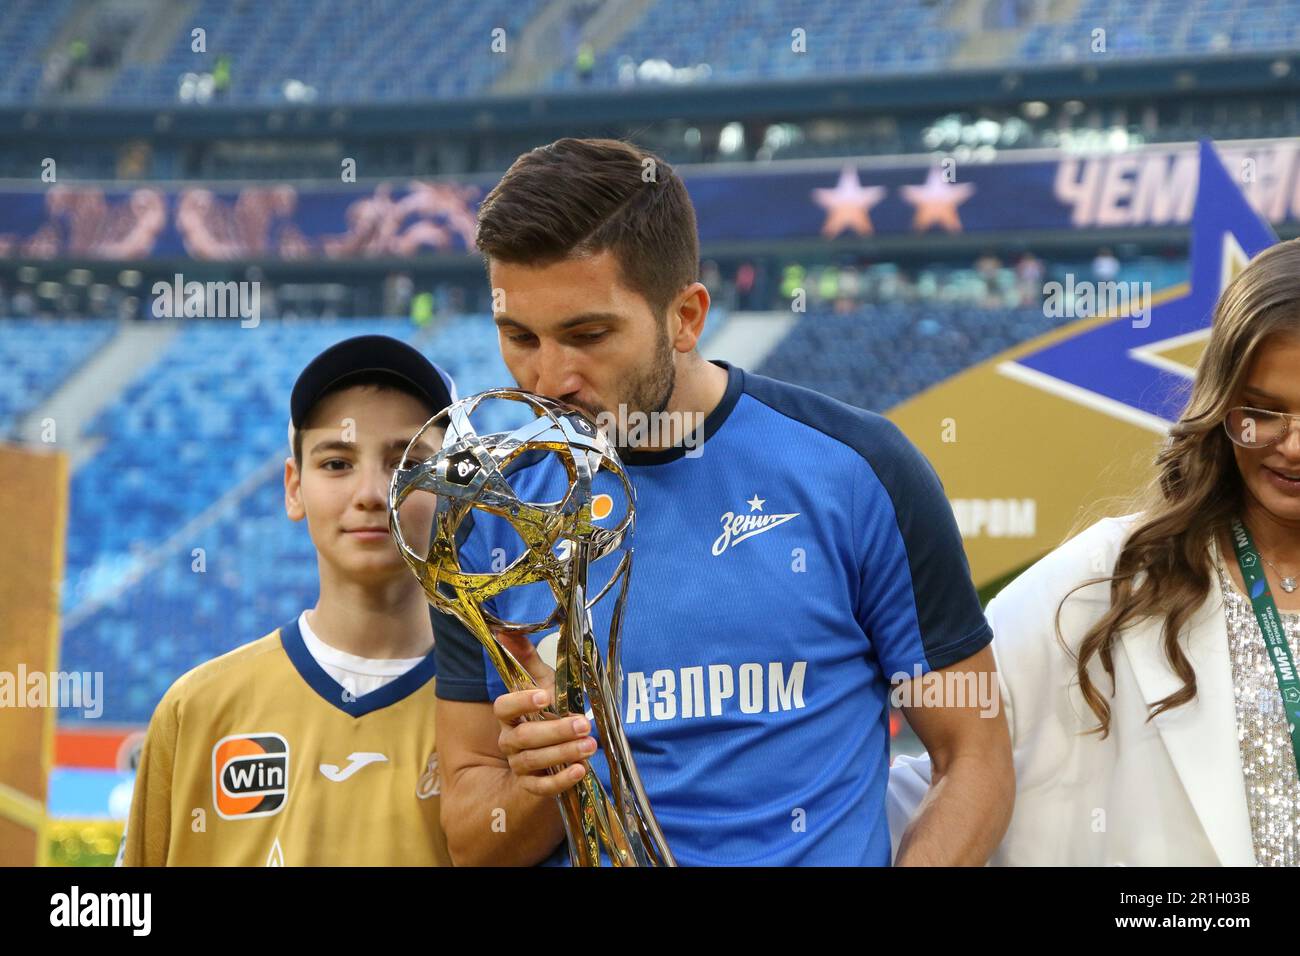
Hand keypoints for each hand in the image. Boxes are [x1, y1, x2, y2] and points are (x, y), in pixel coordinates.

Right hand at [492, 630, 596, 797]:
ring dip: (563, 752)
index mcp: (508, 714)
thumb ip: (526, 657)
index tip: (544, 697)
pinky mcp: (531, 785)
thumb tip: (506, 630)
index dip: (521, 702)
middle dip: (555, 731)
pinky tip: (581, 769)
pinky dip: (561, 780)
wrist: (545, 749)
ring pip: (534, 761)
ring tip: (590, 745)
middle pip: (524, 737)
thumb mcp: (541, 681)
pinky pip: (542, 788)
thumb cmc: (545, 709)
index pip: (503, 708)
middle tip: (583, 723)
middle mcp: (509, 740)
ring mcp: (519, 764)